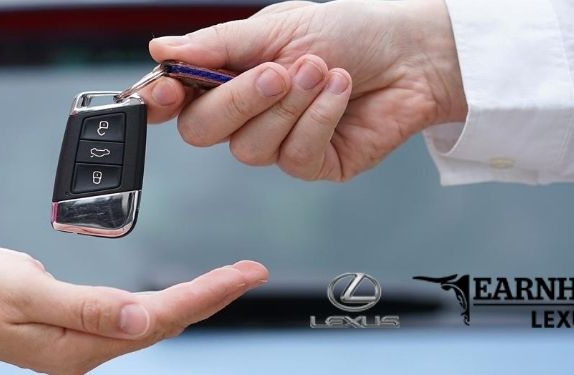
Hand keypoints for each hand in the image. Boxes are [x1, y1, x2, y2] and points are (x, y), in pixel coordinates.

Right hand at [0, 245, 267, 374]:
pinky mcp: (65, 329)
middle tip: (251, 272)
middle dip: (210, 298)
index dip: (207, 295)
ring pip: (146, 324)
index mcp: (75, 347)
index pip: (159, 319)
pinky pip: (123, 319)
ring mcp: (73, 343)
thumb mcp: (25, 291)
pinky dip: (156, 305)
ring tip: (226, 282)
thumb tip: (142, 321)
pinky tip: (172, 298)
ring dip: (189, 303)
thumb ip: (86, 307)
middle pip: (161, 325)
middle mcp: (80, 352)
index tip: (246, 274)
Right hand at [141, 0, 465, 180]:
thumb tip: (160, 49)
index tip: (166, 91)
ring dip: (290, 105)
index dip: (160, 100)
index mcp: (227, 75)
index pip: (175, 100)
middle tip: (277, 71)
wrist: (412, 53)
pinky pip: (294, 156)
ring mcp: (277, 143)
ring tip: (324, 70)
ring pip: (249, 149)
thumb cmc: (349, 32)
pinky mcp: (312, 165)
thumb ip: (218, 44)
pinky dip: (319, 119)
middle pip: (202, 131)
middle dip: (238, 101)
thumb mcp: (278, 27)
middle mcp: (245, 113)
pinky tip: (341, 92)